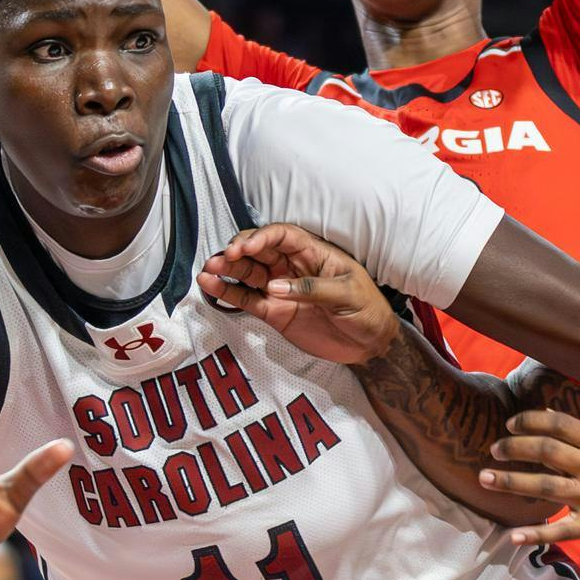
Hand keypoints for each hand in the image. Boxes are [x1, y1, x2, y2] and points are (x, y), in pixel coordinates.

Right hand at [197, 224, 399, 363]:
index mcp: (314, 253)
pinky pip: (247, 299)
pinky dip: (227, 293)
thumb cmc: (367, 309)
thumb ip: (312, 289)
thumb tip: (275, 287)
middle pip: (259, 250)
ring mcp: (280, 289)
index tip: (247, 248)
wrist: (371, 344)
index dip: (263, 237)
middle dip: (238, 250)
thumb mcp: (348, 294)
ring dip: (227, 269)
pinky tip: (210, 286)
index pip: (283, 235)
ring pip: (248, 273)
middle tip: (224, 258)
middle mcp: (292, 267)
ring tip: (208, 270)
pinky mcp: (273, 312)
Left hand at [478, 410, 579, 553]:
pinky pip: (559, 531)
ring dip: (510, 482)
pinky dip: (535, 534)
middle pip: (545, 451)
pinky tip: (512, 537)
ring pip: (544, 487)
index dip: (530, 421)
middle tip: (493, 449)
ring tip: (484, 478)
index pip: (559, 424)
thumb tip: (555, 416)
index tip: (510, 424)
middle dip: (514, 448)